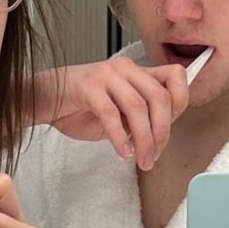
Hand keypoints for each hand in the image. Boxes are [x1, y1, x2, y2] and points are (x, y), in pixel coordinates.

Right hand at [32, 59, 188, 169]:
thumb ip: (142, 115)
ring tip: (141, 159)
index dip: (180, 104)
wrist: (48, 99)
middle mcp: (126, 68)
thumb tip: (162, 135)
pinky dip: (120, 137)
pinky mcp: (88, 87)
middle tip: (155, 155)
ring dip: (144, 139)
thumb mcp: (121, 110)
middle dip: (162, 131)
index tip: (169, 130)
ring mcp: (107, 75)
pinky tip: (122, 151)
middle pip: (159, 96)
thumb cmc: (83, 107)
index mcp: (138, 72)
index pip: (175, 77)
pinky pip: (111, 113)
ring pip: (137, 107)